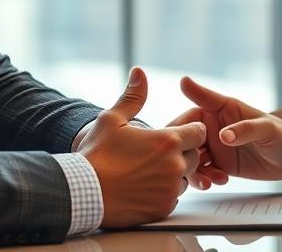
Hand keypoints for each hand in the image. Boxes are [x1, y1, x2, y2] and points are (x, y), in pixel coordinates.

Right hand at [77, 67, 206, 227]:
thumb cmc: (97, 155)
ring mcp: (170, 190)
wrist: (83, 192)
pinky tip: (144, 187)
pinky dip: (164, 193)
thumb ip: (133, 96)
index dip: (188, 132)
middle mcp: (175, 166)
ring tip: (147, 171)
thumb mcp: (112, 119)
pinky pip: (173, 198)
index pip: (199, 132)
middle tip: (155, 154)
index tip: (171, 135)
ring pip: (185, 178)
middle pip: (194, 156)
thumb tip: (139, 73)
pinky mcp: (163, 209)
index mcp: (168, 141)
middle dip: (181, 153)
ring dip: (174, 174)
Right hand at [168, 76, 281, 188]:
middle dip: (181, 147)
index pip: (199, 102)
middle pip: (186, 134)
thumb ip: (245, 129)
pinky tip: (217, 181)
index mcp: (224, 109)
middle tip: (184, 161)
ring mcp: (215, 146)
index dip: (187, 98)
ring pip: (191, 155)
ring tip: (207, 181)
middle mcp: (215, 126)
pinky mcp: (219, 164)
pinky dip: (203, 178)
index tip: (176, 97)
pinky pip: (202, 171)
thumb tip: (223, 136)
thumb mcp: (267, 128)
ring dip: (192, 168)